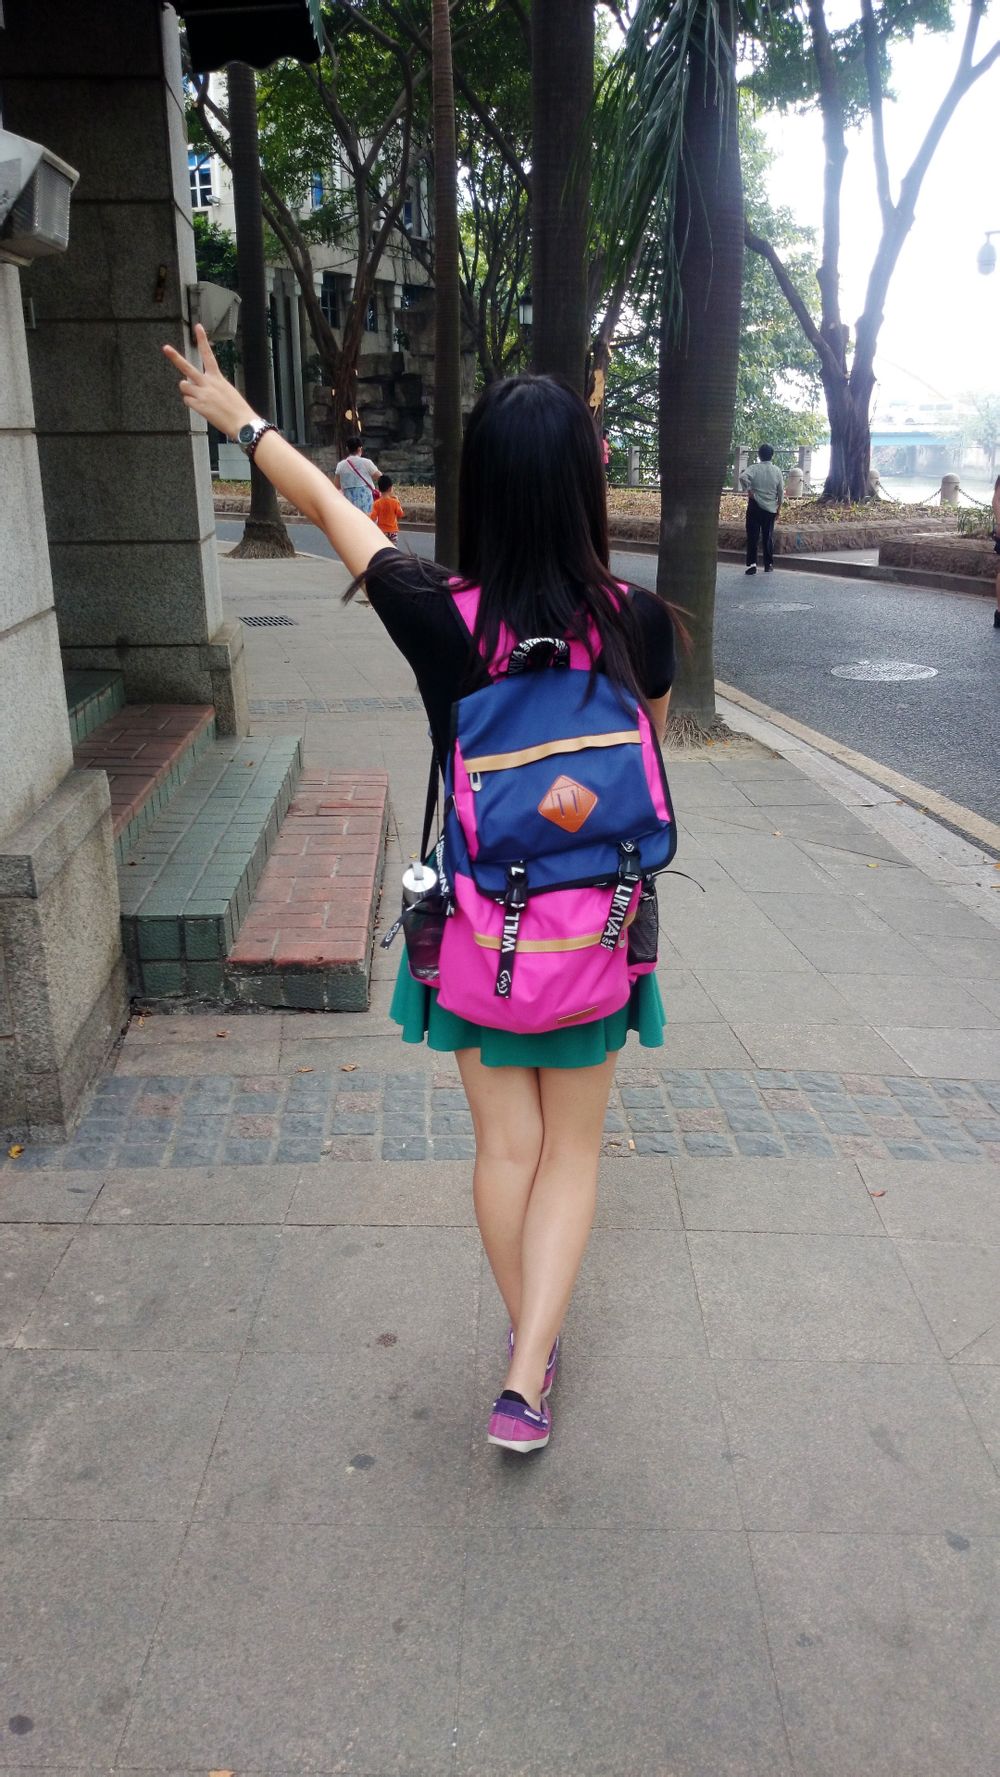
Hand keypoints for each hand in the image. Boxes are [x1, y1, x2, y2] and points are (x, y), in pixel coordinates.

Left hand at [161, 322, 253, 437]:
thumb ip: (212, 385)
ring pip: (184, 386)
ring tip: (198, 397)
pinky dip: (192, 404)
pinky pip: (187, 401)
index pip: (208, 355)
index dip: (203, 340)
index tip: (198, 327)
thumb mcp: (227, 390)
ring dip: (188, 390)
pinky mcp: (199, 406)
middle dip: (175, 357)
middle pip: (187, 368)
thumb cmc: (238, 408)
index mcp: (217, 377)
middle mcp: (208, 383)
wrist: (243, 423)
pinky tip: (202, 408)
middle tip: (165, 348)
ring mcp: (202, 394)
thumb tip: (196, 386)